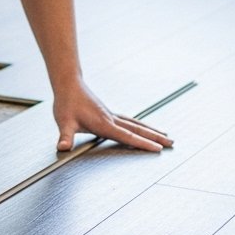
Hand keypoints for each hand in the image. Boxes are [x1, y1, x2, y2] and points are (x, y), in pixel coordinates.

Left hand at [53, 82, 172, 152]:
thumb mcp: (63, 122)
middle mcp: (111, 119)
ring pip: (136, 124)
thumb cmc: (66, 103)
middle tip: (172, 143)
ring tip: (165, 136)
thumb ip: (64, 137)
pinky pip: (130, 121)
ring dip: (151, 131)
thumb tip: (62, 148)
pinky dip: (140, 126)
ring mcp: (111, 115)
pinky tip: (143, 128)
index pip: (127, 136)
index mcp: (104, 124)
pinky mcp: (109, 113)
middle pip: (138, 129)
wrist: (68, 84)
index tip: (158, 150)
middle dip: (156, 137)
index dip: (143, 144)